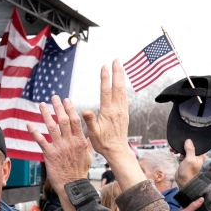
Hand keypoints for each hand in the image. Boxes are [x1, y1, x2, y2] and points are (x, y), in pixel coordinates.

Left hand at [27, 95, 91, 187]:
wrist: (72, 185)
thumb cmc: (80, 171)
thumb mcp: (88, 156)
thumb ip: (87, 143)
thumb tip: (90, 135)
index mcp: (80, 140)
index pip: (75, 120)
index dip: (70, 109)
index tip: (66, 100)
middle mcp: (70, 142)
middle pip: (63, 120)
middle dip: (58, 107)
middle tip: (53, 97)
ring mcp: (60, 147)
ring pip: (52, 127)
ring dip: (46, 114)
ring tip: (42, 105)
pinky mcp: (50, 155)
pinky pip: (40, 140)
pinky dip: (34, 132)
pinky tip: (28, 124)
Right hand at [81, 61, 142, 188]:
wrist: (117, 150)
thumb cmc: (103, 144)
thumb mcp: (93, 134)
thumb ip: (90, 121)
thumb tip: (85, 111)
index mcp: (108, 112)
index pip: (106, 91)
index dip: (105, 78)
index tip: (104, 67)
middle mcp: (117, 109)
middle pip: (118, 86)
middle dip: (117, 72)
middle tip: (116, 60)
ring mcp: (122, 110)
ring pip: (123, 90)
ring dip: (121, 77)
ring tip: (120, 67)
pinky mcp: (125, 113)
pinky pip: (125, 96)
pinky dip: (123, 87)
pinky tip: (122, 84)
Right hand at [175, 139, 204, 188]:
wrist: (183, 180)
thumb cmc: (188, 172)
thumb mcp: (189, 160)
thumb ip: (190, 150)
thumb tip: (188, 140)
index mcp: (201, 154)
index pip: (199, 144)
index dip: (193, 140)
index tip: (187, 138)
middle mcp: (197, 155)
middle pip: (191, 145)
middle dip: (184, 144)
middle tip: (178, 144)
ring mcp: (191, 157)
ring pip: (185, 148)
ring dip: (179, 148)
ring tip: (174, 149)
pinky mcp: (185, 159)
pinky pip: (182, 152)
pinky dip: (178, 151)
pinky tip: (174, 152)